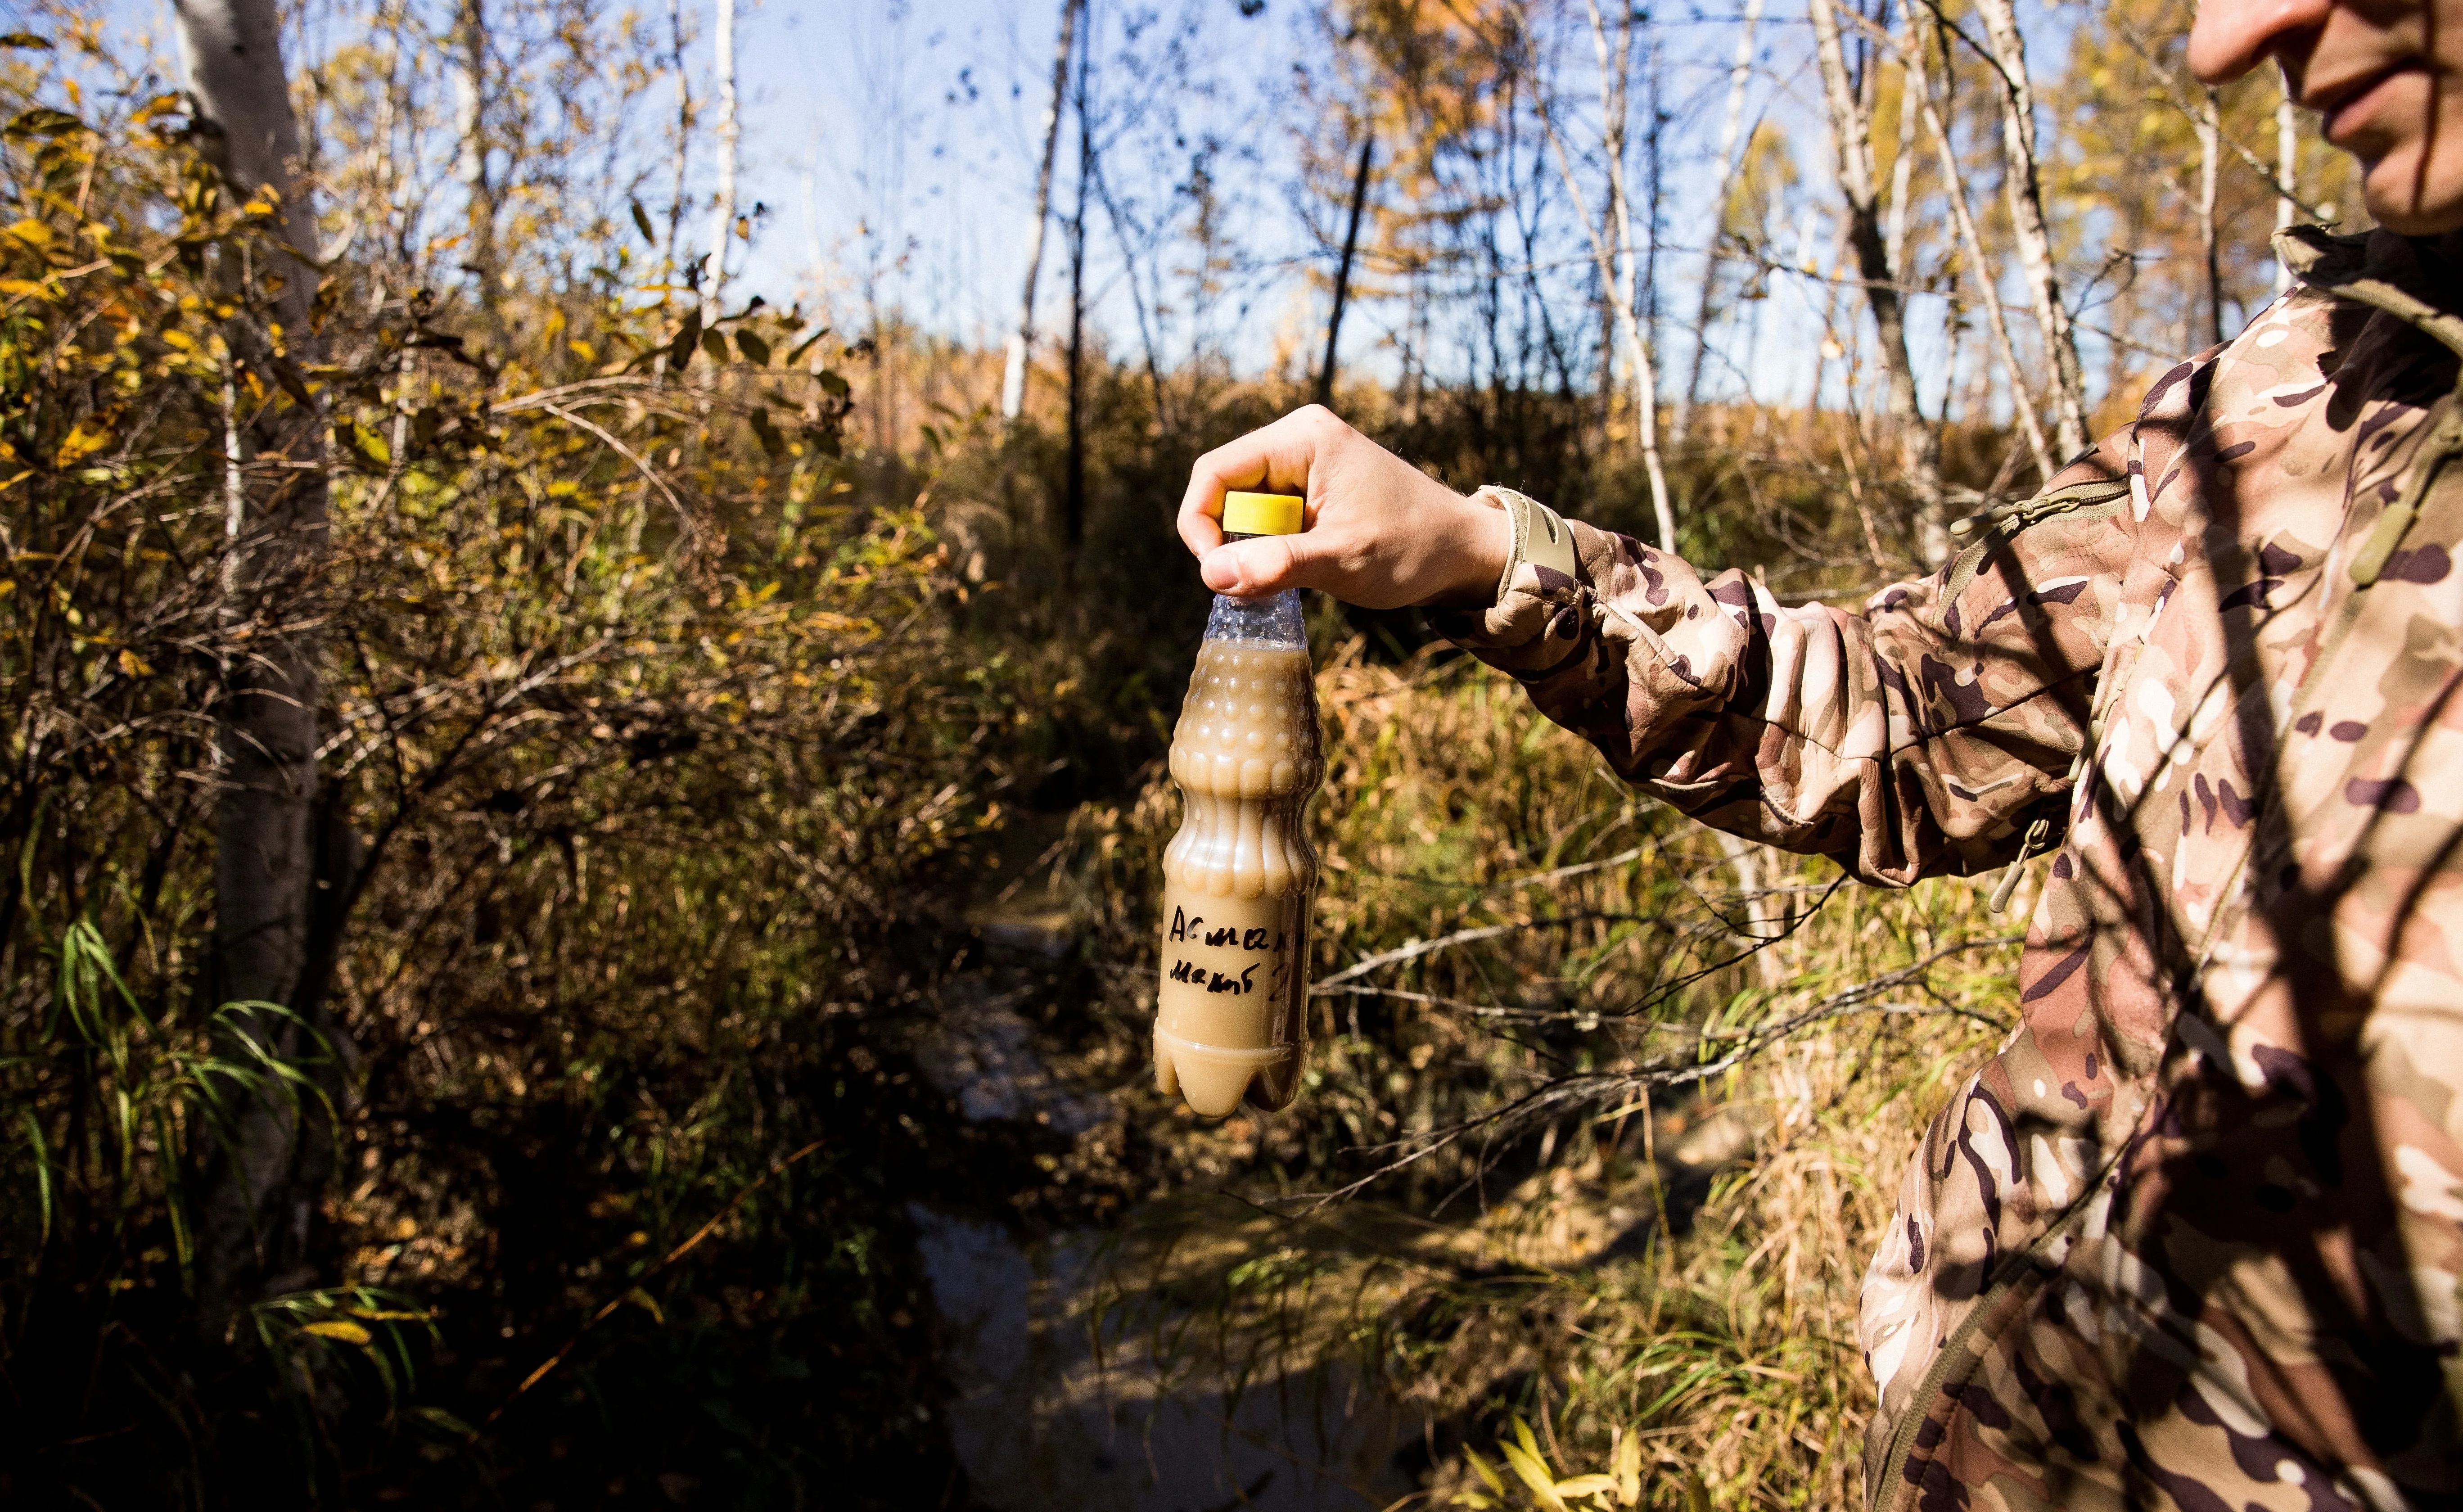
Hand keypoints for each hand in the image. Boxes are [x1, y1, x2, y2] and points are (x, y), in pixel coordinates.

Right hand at [1177, 405, 1512, 608]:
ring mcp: (1306, 466)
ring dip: (1253, 551)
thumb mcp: (1342, 559)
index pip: (1216, 471)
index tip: (1216, 573)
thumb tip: (1213, 575)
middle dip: (1231, 542)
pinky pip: (1268, 521)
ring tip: (1286, 583)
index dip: (1201, 522)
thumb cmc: (1413, 547)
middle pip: (1226, 492)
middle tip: (1255, 587)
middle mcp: (1299, 441)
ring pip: (1245, 511)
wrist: (1465, 553)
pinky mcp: (1313, 493)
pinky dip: (1271, 552)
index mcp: (1303, 437)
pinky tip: (1297, 574)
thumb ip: (1277, 564)